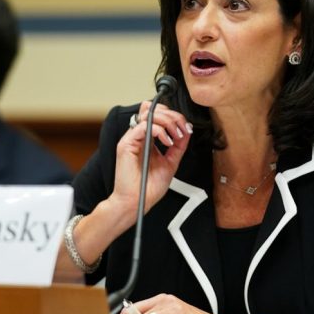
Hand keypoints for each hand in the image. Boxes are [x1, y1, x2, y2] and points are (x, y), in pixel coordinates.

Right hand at [111, 101, 191, 219]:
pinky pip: (143, 127)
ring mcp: (131, 139)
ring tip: (175, 136)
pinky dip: (159, 131)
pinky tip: (166, 142)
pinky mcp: (126, 144)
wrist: (137, 202)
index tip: (186, 128)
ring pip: (149, 115)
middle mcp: (138, 137)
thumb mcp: (170, 162)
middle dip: (173, 117)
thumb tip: (187, 131)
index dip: (174, 117)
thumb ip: (178, 146)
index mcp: (147, 139)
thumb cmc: (148, 187)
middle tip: (182, 129)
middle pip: (154, 111)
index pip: (159, 115)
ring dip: (168, 122)